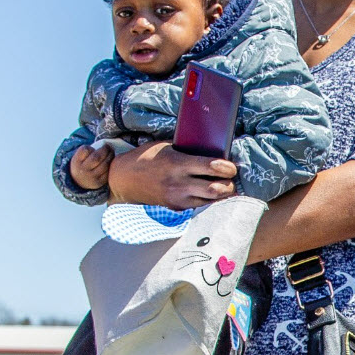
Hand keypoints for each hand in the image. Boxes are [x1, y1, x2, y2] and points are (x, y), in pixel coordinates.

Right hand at [70, 143, 113, 190]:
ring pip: (105, 164)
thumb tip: (104, 143)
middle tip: (108, 146)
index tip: (93, 148)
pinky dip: (111, 164)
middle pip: (97, 157)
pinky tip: (111, 160)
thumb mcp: (79, 157)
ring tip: (111, 151)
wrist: (79, 181)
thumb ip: (87, 151)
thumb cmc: (82, 164)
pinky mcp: (99, 182)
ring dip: (110, 156)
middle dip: (105, 150)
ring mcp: (91, 177)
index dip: (91, 147)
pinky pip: (108, 171)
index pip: (85, 150)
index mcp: (76, 162)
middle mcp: (83, 170)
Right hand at [107, 139, 236, 209]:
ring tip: (224, 186)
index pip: (212, 167)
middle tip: (231, 179)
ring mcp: (178, 198)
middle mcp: (179, 183)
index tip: (232, 167)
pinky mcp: (176, 207)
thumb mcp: (166, 147)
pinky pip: (201, 205)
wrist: (123, 179)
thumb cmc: (148, 158)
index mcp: (178, 164)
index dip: (228, 168)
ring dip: (222, 194)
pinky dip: (209, 199)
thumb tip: (215, 151)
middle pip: (216, 189)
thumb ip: (189, 151)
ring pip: (211, 201)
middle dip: (229, 185)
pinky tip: (210, 192)